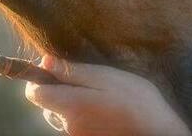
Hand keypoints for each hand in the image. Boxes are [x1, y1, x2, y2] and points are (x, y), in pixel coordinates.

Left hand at [25, 55, 191, 135]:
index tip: (55, 69)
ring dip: (70, 104)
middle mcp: (67, 125)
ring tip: (98, 95)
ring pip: (59, 116)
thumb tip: (44, 61)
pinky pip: (73, 126)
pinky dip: (81, 116)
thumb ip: (72, 71)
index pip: (34, 93)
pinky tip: (103, 109)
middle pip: (46, 105)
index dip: (40, 78)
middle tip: (86, 80)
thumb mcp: (105, 76)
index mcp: (69, 105)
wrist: (157, 132)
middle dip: (58, 91)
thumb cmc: (134, 99)